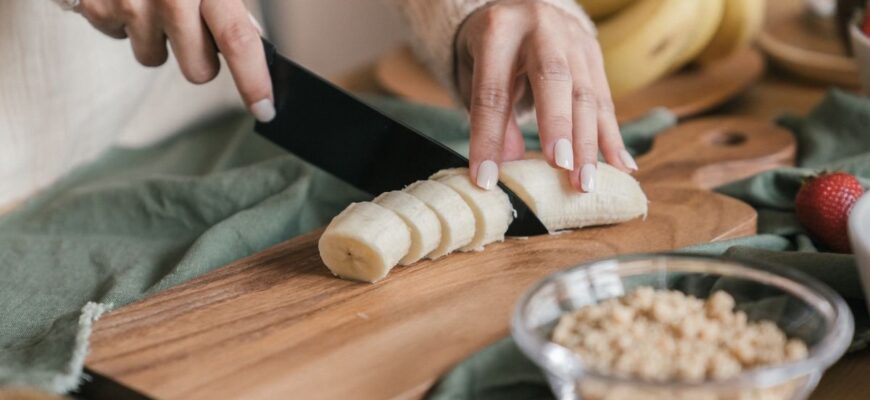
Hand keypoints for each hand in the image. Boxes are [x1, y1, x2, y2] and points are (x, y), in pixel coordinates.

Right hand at [74, 0, 274, 121]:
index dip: (254, 81)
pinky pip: (120, 38)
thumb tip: (256, 46)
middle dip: (202, 60)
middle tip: (195, 27)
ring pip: (155, 59)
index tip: (265, 109)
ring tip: (154, 0)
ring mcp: (131, 3)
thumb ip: (233, 6)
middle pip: (199, 70)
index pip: (238, 40)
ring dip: (158, 38)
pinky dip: (126, 23)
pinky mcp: (97, 7)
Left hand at [455, 0, 637, 191]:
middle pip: (553, 79)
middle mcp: (540, 27)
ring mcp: (573, 38)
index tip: (487, 179)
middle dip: (557, 126)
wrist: (520, 13)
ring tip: (584, 183)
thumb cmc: (491, 51)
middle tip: (559, 167)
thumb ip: (491, 115)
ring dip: (587, 144)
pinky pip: (605, 100)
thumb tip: (508, 164)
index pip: (493, 90)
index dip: (489, 138)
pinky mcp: (594, 53)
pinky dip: (612, 137)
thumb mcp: (477, 73)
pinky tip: (622, 166)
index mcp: (499, 29)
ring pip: (585, 93)